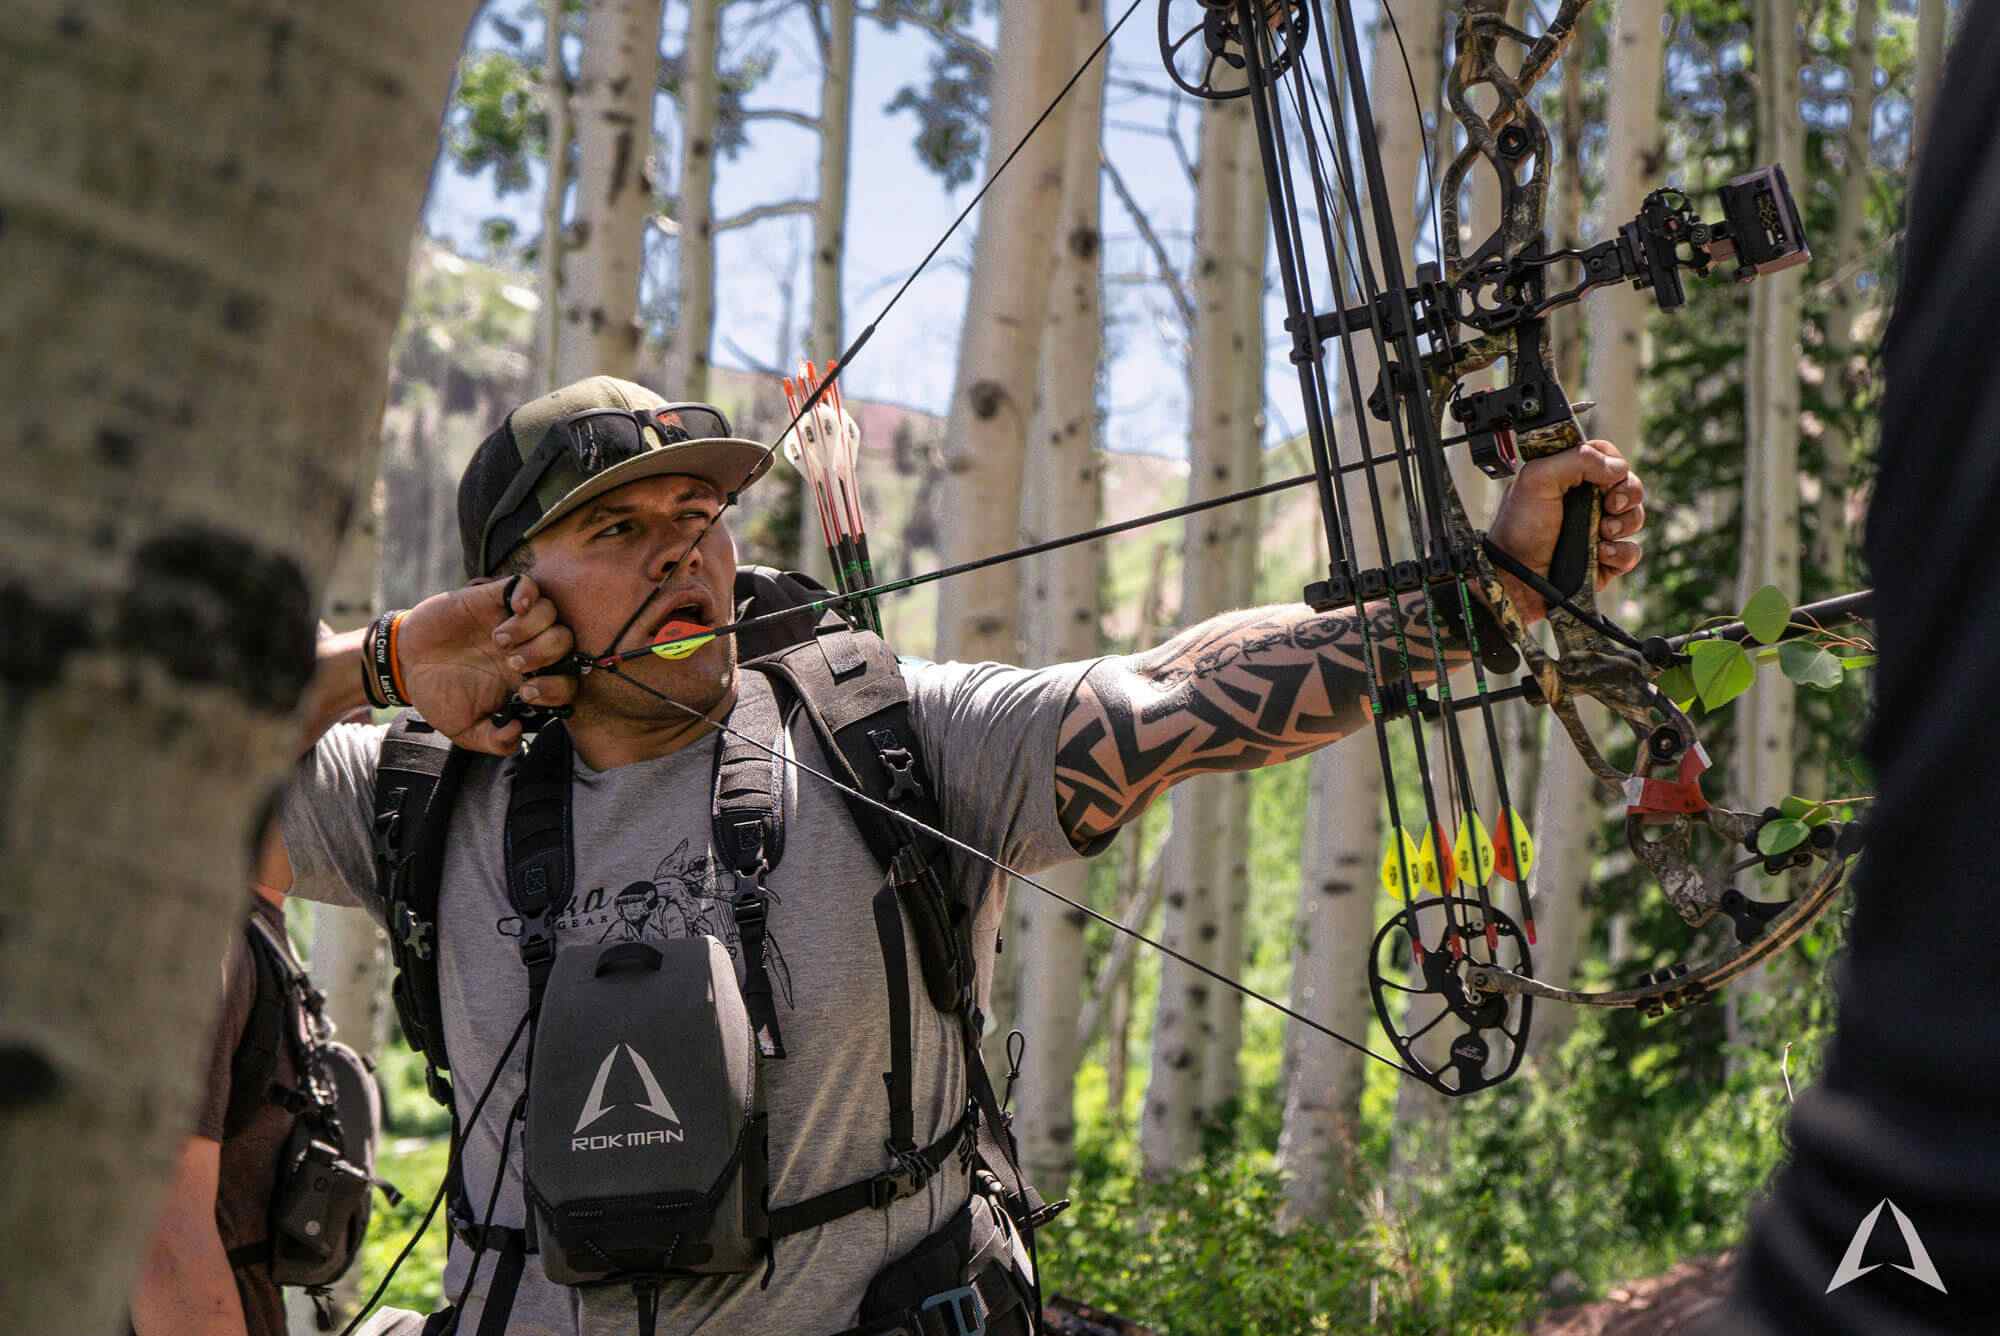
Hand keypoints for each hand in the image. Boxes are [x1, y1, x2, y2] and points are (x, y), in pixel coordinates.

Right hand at [395, 575, 578, 753]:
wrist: (405, 665)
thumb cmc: (438, 695)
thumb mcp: (463, 730)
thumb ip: (492, 741)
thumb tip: (517, 732)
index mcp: (525, 679)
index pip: (566, 680)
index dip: (557, 688)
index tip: (525, 693)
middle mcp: (525, 649)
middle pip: (565, 643)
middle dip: (545, 655)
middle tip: (511, 663)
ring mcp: (511, 622)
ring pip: (551, 614)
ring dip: (532, 629)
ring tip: (498, 640)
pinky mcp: (492, 599)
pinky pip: (528, 586)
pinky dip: (528, 595)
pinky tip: (512, 610)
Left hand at [1485, 438, 1646, 623]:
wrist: (1517, 577)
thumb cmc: (1520, 528)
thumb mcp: (1537, 479)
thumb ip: (1577, 459)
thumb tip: (1618, 467)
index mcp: (1570, 477)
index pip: (1608, 455)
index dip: (1613, 462)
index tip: (1603, 476)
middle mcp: (1587, 501)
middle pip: (1630, 484)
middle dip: (1628, 493)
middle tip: (1610, 504)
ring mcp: (1599, 530)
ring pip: (1635, 517)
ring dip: (1623, 523)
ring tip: (1601, 533)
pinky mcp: (1606, 559)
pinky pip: (1631, 551)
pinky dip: (1619, 553)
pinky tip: (1599, 554)